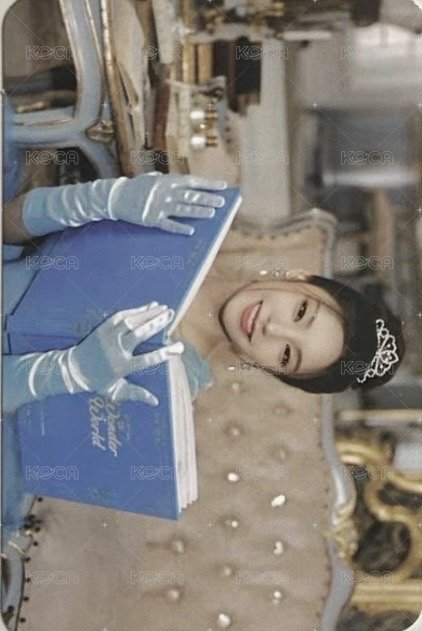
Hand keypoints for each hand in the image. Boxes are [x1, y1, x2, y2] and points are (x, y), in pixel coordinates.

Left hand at [3, 303, 183, 412]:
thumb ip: (135, 394)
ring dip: (149, 313)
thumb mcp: (115, 391)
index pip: (148, 359)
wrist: (72, 370)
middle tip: (171, 315)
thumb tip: (155, 401)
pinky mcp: (103, 328)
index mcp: (122, 367)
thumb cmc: (96, 382)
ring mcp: (109, 337)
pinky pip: (121, 316)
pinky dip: (135, 311)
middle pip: (141, 334)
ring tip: (164, 308)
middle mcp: (117, 350)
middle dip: (157, 323)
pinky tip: (147, 307)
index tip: (178, 347)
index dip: (165, 353)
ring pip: (132, 322)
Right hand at [109, 173, 227, 234]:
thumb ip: (171, 182)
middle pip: (190, 196)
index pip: (192, 182)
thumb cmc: (138, 187)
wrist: (117, 196)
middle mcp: (164, 193)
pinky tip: (191, 231)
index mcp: (166, 181)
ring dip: (198, 212)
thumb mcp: (154, 178)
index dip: (208, 184)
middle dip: (207, 199)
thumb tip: (191, 187)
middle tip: (222, 202)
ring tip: (212, 214)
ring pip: (182, 210)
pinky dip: (180, 228)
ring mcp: (158, 206)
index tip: (222, 187)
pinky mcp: (151, 219)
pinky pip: (168, 225)